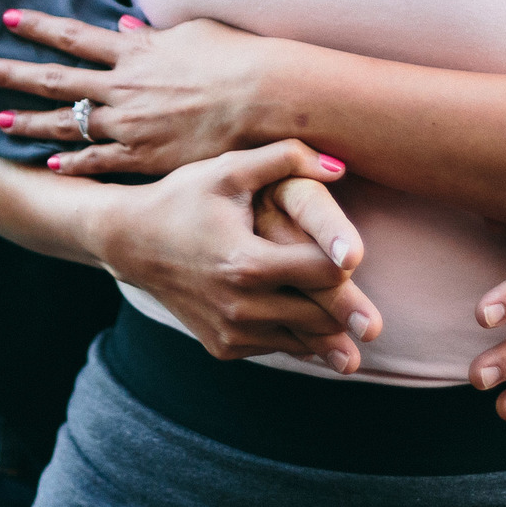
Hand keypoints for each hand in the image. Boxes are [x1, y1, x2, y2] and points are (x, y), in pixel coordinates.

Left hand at [0, 8, 273, 174]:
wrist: (263, 99)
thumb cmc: (236, 58)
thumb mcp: (192, 32)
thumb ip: (154, 34)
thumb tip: (126, 26)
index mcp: (132, 51)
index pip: (73, 35)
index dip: (37, 26)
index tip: (7, 18)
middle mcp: (121, 87)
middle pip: (54, 78)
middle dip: (10, 73)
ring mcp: (129, 124)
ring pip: (66, 123)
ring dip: (28, 122)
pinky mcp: (144, 157)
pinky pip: (97, 162)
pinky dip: (71, 163)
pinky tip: (48, 166)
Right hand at [88, 140, 379, 370]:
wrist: (130, 241)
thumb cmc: (185, 198)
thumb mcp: (229, 169)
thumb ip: (286, 159)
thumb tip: (341, 166)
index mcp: (247, 264)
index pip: (324, 273)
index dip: (345, 262)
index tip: (357, 257)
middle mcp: (240, 307)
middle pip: (320, 317)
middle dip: (347, 312)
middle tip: (375, 323)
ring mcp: (231, 332)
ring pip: (302, 342)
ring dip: (326, 332)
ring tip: (354, 329)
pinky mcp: (224, 347)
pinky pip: (277, 347)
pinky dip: (295, 335)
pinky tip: (308, 321)